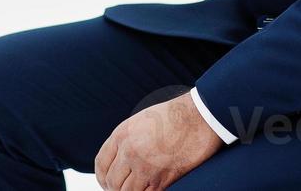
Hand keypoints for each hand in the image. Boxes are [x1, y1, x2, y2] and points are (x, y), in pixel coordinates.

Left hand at [95, 91, 223, 190]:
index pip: (101, 163)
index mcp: (122, 134)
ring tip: (137, 190)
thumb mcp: (141, 121)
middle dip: (115, 189)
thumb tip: (121, 160)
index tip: (107, 183)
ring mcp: (145, 167)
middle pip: (112, 182)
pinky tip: (151, 189)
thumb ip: (128, 139)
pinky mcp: (162, 179)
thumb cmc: (174, 117)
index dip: (103, 177)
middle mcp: (129, 151)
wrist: (199, 117)